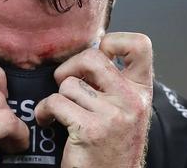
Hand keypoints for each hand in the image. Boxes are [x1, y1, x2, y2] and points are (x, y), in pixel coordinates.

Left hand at [35, 32, 152, 167]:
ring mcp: (113, 115)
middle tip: (64, 82)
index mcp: (142, 92)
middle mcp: (132, 101)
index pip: (141, 45)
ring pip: (69, 84)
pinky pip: (56, 102)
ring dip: (57, 97)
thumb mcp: (125, 110)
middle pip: (92, 57)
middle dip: (69, 67)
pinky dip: (44, 111)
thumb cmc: (111, 145)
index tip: (100, 55)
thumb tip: (94, 48)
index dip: (114, 41)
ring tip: (59, 112)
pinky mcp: (91, 129)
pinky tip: (49, 121)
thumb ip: (115, 82)